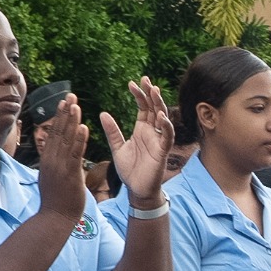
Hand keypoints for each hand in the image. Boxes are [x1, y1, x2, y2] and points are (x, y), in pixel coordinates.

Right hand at [33, 94, 88, 225]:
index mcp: (48, 160)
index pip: (54, 133)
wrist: (55, 219)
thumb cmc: (57, 202)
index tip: (64, 103)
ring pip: (66, 139)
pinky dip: (79, 140)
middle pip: (58, 131)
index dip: (59, 117)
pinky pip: (75, 154)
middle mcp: (52, 160)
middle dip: (65, 112)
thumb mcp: (53, 179)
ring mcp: (59, 166)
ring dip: (72, 121)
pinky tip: (84, 127)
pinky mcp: (70, 174)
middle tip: (70, 95)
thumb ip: (56, 166)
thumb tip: (59, 158)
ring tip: (76, 105)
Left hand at [100, 77, 173, 206]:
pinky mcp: (162, 152)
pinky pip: (167, 136)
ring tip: (154, 91)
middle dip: (151, 94)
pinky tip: (161, 116)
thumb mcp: (117, 147)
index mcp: (141, 130)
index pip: (143, 108)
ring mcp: (158, 141)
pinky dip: (166, 126)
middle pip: (154, 108)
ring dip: (159, 104)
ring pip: (163, 118)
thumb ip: (112, 131)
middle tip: (146, 80)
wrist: (136, 190)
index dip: (139, 95)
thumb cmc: (129, 170)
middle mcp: (152, 133)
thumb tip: (103, 113)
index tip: (132, 83)